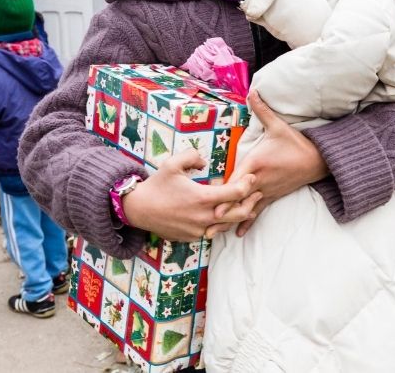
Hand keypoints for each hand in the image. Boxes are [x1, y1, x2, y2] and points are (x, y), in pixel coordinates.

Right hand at [121, 149, 261, 241]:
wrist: (137, 209)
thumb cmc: (156, 185)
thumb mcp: (172, 164)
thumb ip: (192, 156)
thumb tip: (205, 161)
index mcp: (201, 198)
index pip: (235, 194)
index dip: (247, 185)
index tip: (251, 177)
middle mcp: (203, 217)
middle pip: (239, 214)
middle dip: (251, 203)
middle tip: (257, 193)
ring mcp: (198, 230)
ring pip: (227, 226)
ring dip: (236, 215)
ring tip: (243, 204)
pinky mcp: (191, 238)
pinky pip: (212, 232)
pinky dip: (220, 223)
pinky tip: (221, 214)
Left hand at [213, 91, 328, 236]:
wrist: (318, 161)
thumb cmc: (295, 143)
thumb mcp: (278, 125)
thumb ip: (262, 110)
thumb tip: (252, 91)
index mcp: (257, 163)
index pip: (238, 179)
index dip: (225, 191)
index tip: (212, 201)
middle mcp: (259, 181)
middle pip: (238, 198)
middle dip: (222, 211)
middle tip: (205, 224)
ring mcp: (265, 191)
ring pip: (245, 209)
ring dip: (229, 221)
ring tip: (213, 233)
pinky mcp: (271, 197)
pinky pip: (257, 212)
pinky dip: (247, 223)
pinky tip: (237, 235)